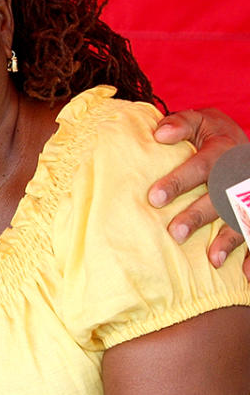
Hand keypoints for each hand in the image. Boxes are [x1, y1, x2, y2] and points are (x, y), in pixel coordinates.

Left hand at [148, 108, 249, 276]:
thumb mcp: (201, 120)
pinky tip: (246, 275)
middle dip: (198, 215)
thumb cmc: (213, 134)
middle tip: (175, 231)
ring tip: (213, 259)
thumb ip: (180, 124)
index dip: (178, 181)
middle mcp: (239, 174)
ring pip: (242, 218)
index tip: (154, 198)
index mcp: (222, 150)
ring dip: (229, 240)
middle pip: (220, 197)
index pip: (200, 166)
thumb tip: (159, 134)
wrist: (244, 144)